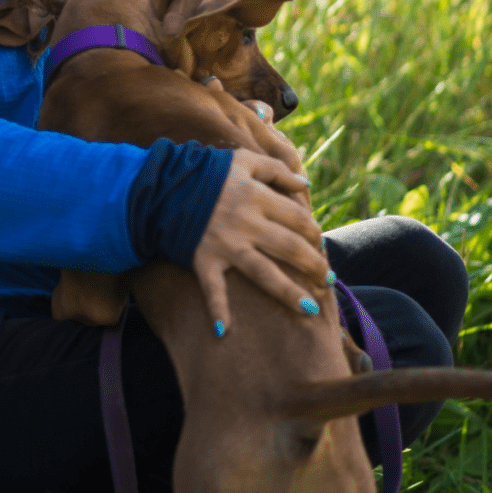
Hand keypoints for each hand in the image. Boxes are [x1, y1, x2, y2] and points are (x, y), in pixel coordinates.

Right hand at [190, 148, 330, 335]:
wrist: (163, 185)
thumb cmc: (208, 171)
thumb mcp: (243, 160)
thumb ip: (277, 169)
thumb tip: (306, 184)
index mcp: (258, 196)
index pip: (299, 219)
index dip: (315, 234)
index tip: (321, 246)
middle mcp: (246, 222)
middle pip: (290, 248)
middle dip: (314, 265)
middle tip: (328, 279)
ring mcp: (225, 244)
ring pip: (264, 273)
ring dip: (289, 292)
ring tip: (311, 308)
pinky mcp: (203, 259)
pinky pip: (212, 288)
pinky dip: (216, 309)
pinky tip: (224, 331)